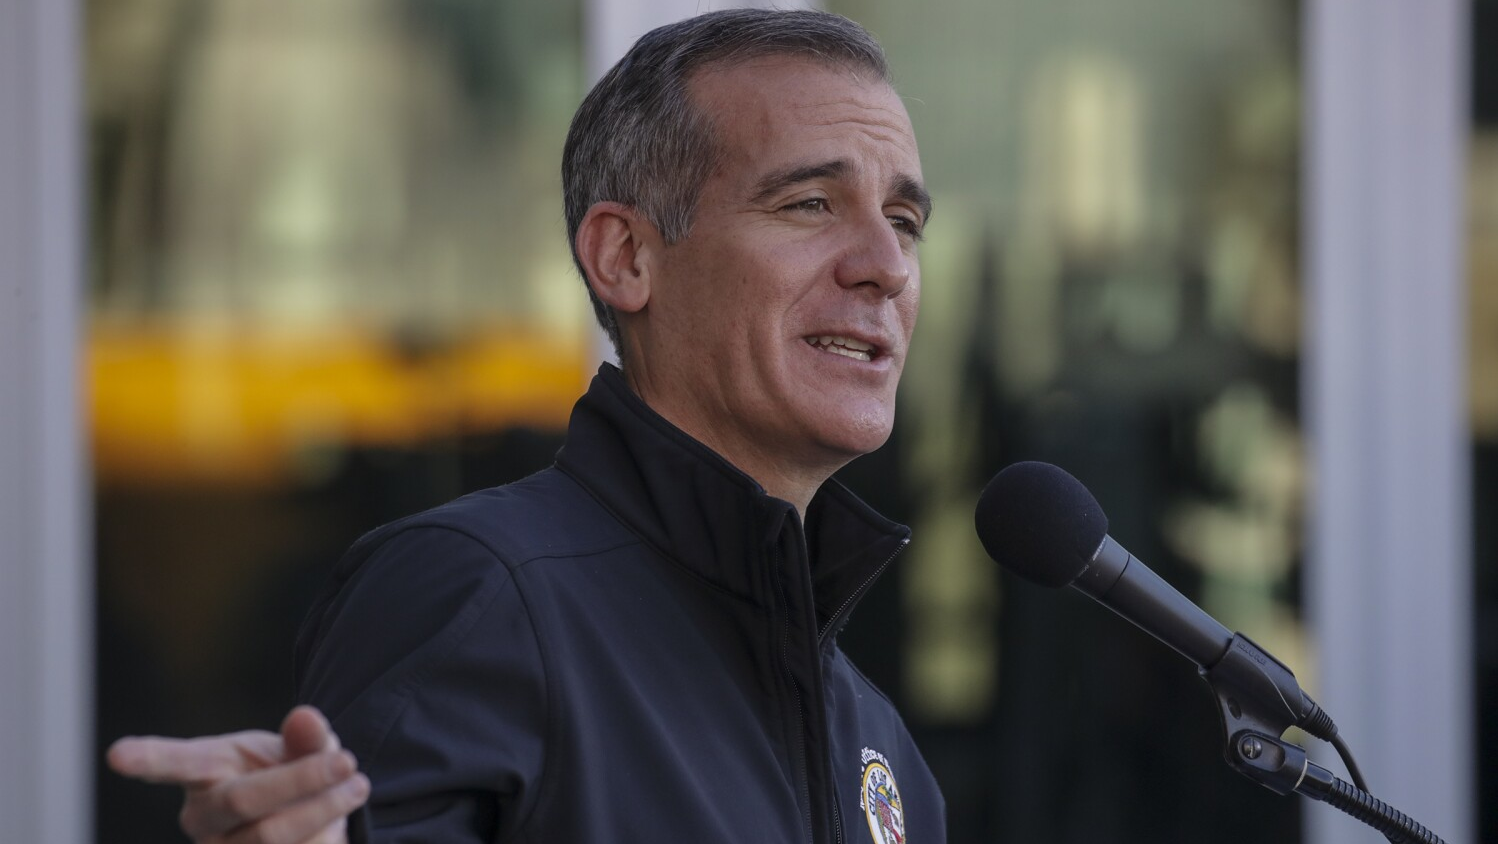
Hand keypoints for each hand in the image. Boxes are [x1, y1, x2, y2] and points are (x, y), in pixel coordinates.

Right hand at [107, 705, 369, 843]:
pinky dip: (324, 839)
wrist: (311, 815)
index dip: (146, 759)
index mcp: (204, 771)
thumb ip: (307, 735)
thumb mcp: (304, 745)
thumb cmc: (295, 773)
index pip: (173, 762)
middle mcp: (201, 816)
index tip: (116, 754)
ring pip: (270, 837)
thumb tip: (306, 718)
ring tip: (358, 786)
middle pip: (244, 800)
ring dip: (324, 812)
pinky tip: (337, 826)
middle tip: (349, 762)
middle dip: (303, 780)